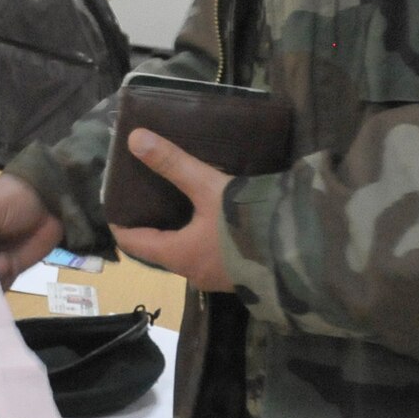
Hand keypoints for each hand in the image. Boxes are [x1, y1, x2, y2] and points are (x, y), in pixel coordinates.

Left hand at [107, 129, 233, 291]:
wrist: (303, 253)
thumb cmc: (246, 222)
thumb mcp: (207, 187)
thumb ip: (172, 163)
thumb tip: (134, 138)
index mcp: (177, 256)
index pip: (134, 243)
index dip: (121, 224)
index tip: (115, 206)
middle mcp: (193, 273)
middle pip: (161, 249)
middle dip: (154, 226)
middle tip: (149, 198)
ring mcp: (219, 279)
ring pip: (188, 254)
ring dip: (181, 233)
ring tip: (180, 204)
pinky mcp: (242, 276)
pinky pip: (212, 257)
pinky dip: (204, 239)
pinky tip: (214, 220)